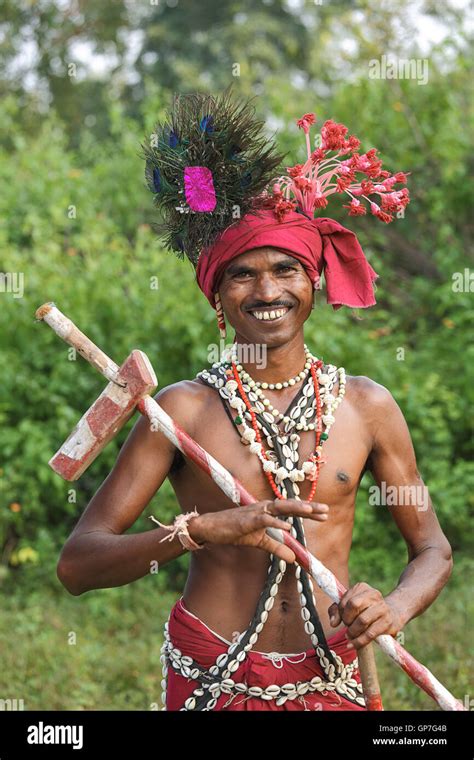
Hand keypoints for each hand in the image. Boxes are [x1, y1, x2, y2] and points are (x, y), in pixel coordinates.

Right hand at [188, 499, 328, 563]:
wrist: (212, 528)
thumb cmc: (235, 531)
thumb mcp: (260, 541)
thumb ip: (277, 547)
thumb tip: (294, 559)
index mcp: (269, 511)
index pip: (293, 510)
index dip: (309, 511)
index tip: (324, 514)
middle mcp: (265, 507)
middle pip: (290, 505)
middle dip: (308, 507)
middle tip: (325, 510)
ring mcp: (256, 512)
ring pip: (280, 507)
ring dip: (295, 508)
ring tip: (311, 510)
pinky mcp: (247, 520)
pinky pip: (264, 520)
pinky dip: (276, 522)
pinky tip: (287, 526)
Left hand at [327, 582, 402, 648]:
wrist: (393, 614)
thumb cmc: (366, 610)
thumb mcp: (351, 606)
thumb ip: (337, 611)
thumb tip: (333, 622)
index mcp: (362, 587)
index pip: (345, 599)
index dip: (340, 612)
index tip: (340, 620)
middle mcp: (373, 594)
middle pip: (354, 605)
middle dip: (347, 619)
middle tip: (347, 626)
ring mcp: (382, 608)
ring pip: (362, 620)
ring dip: (352, 631)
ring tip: (350, 635)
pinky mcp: (387, 622)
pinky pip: (370, 633)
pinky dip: (359, 641)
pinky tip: (352, 644)